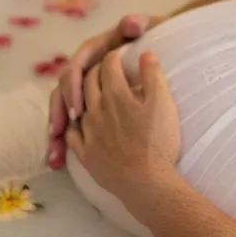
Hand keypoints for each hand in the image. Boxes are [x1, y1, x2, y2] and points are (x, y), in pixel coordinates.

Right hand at [48, 12, 163, 143]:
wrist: (165, 48)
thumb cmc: (153, 39)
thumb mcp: (149, 29)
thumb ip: (139, 24)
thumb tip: (131, 22)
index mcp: (96, 51)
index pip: (77, 67)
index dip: (74, 87)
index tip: (79, 108)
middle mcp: (86, 69)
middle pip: (63, 90)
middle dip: (58, 113)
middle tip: (58, 134)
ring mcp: (86, 88)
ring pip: (63, 108)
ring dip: (56, 131)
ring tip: (54, 156)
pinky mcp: (89, 105)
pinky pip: (71, 122)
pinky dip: (62, 141)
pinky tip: (58, 161)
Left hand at [64, 49, 181, 208]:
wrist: (147, 184)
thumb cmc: (158, 142)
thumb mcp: (163, 103)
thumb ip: (153, 75)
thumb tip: (145, 53)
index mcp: (115, 95)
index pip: (109, 65)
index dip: (116, 55)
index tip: (122, 52)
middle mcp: (96, 110)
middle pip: (89, 81)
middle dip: (97, 70)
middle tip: (107, 69)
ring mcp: (88, 133)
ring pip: (78, 105)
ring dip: (82, 94)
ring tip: (92, 93)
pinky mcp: (86, 154)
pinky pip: (72, 134)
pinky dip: (73, 125)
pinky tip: (78, 124)